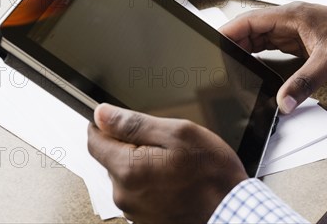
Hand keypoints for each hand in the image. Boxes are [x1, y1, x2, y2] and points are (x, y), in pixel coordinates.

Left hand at [87, 104, 247, 222]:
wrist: (232, 211)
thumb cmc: (212, 174)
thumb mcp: (178, 133)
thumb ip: (134, 123)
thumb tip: (102, 114)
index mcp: (128, 169)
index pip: (94, 140)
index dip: (105, 125)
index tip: (117, 119)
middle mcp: (124, 194)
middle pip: (111, 158)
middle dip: (131, 145)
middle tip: (164, 143)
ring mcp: (134, 210)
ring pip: (127, 176)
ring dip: (143, 164)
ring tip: (174, 163)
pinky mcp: (146, 220)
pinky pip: (140, 193)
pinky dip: (152, 183)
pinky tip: (175, 180)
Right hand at [220, 2, 326, 112]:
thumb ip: (306, 82)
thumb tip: (283, 103)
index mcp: (291, 16)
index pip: (249, 21)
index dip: (228, 33)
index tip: (210, 45)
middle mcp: (288, 20)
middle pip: (249, 30)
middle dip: (230, 45)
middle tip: (214, 64)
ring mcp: (292, 31)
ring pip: (258, 38)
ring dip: (242, 50)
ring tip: (226, 67)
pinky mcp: (298, 42)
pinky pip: (270, 46)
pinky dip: (256, 55)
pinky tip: (248, 66)